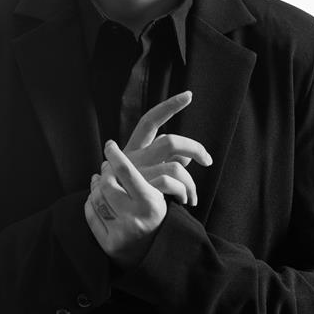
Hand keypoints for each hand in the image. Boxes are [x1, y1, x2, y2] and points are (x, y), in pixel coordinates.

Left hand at [85, 140, 166, 268]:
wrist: (159, 258)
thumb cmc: (161, 220)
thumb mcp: (163, 195)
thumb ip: (161, 170)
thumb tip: (162, 138)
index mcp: (151, 202)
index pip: (126, 171)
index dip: (115, 155)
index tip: (109, 145)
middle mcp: (135, 217)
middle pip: (107, 184)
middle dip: (104, 172)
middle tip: (106, 166)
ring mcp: (121, 232)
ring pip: (97, 198)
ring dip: (95, 186)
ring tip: (98, 180)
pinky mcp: (110, 245)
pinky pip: (91, 216)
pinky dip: (90, 204)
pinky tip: (94, 198)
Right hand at [123, 91, 212, 206]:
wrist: (106, 218)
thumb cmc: (126, 193)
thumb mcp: (142, 173)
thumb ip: (164, 163)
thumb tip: (187, 157)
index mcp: (132, 149)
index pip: (150, 121)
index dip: (169, 106)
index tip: (189, 95)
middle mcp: (133, 157)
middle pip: (169, 142)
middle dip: (194, 148)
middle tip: (208, 160)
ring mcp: (137, 174)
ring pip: (175, 168)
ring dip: (191, 182)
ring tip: (193, 197)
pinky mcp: (141, 190)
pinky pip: (171, 185)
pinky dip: (183, 192)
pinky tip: (185, 201)